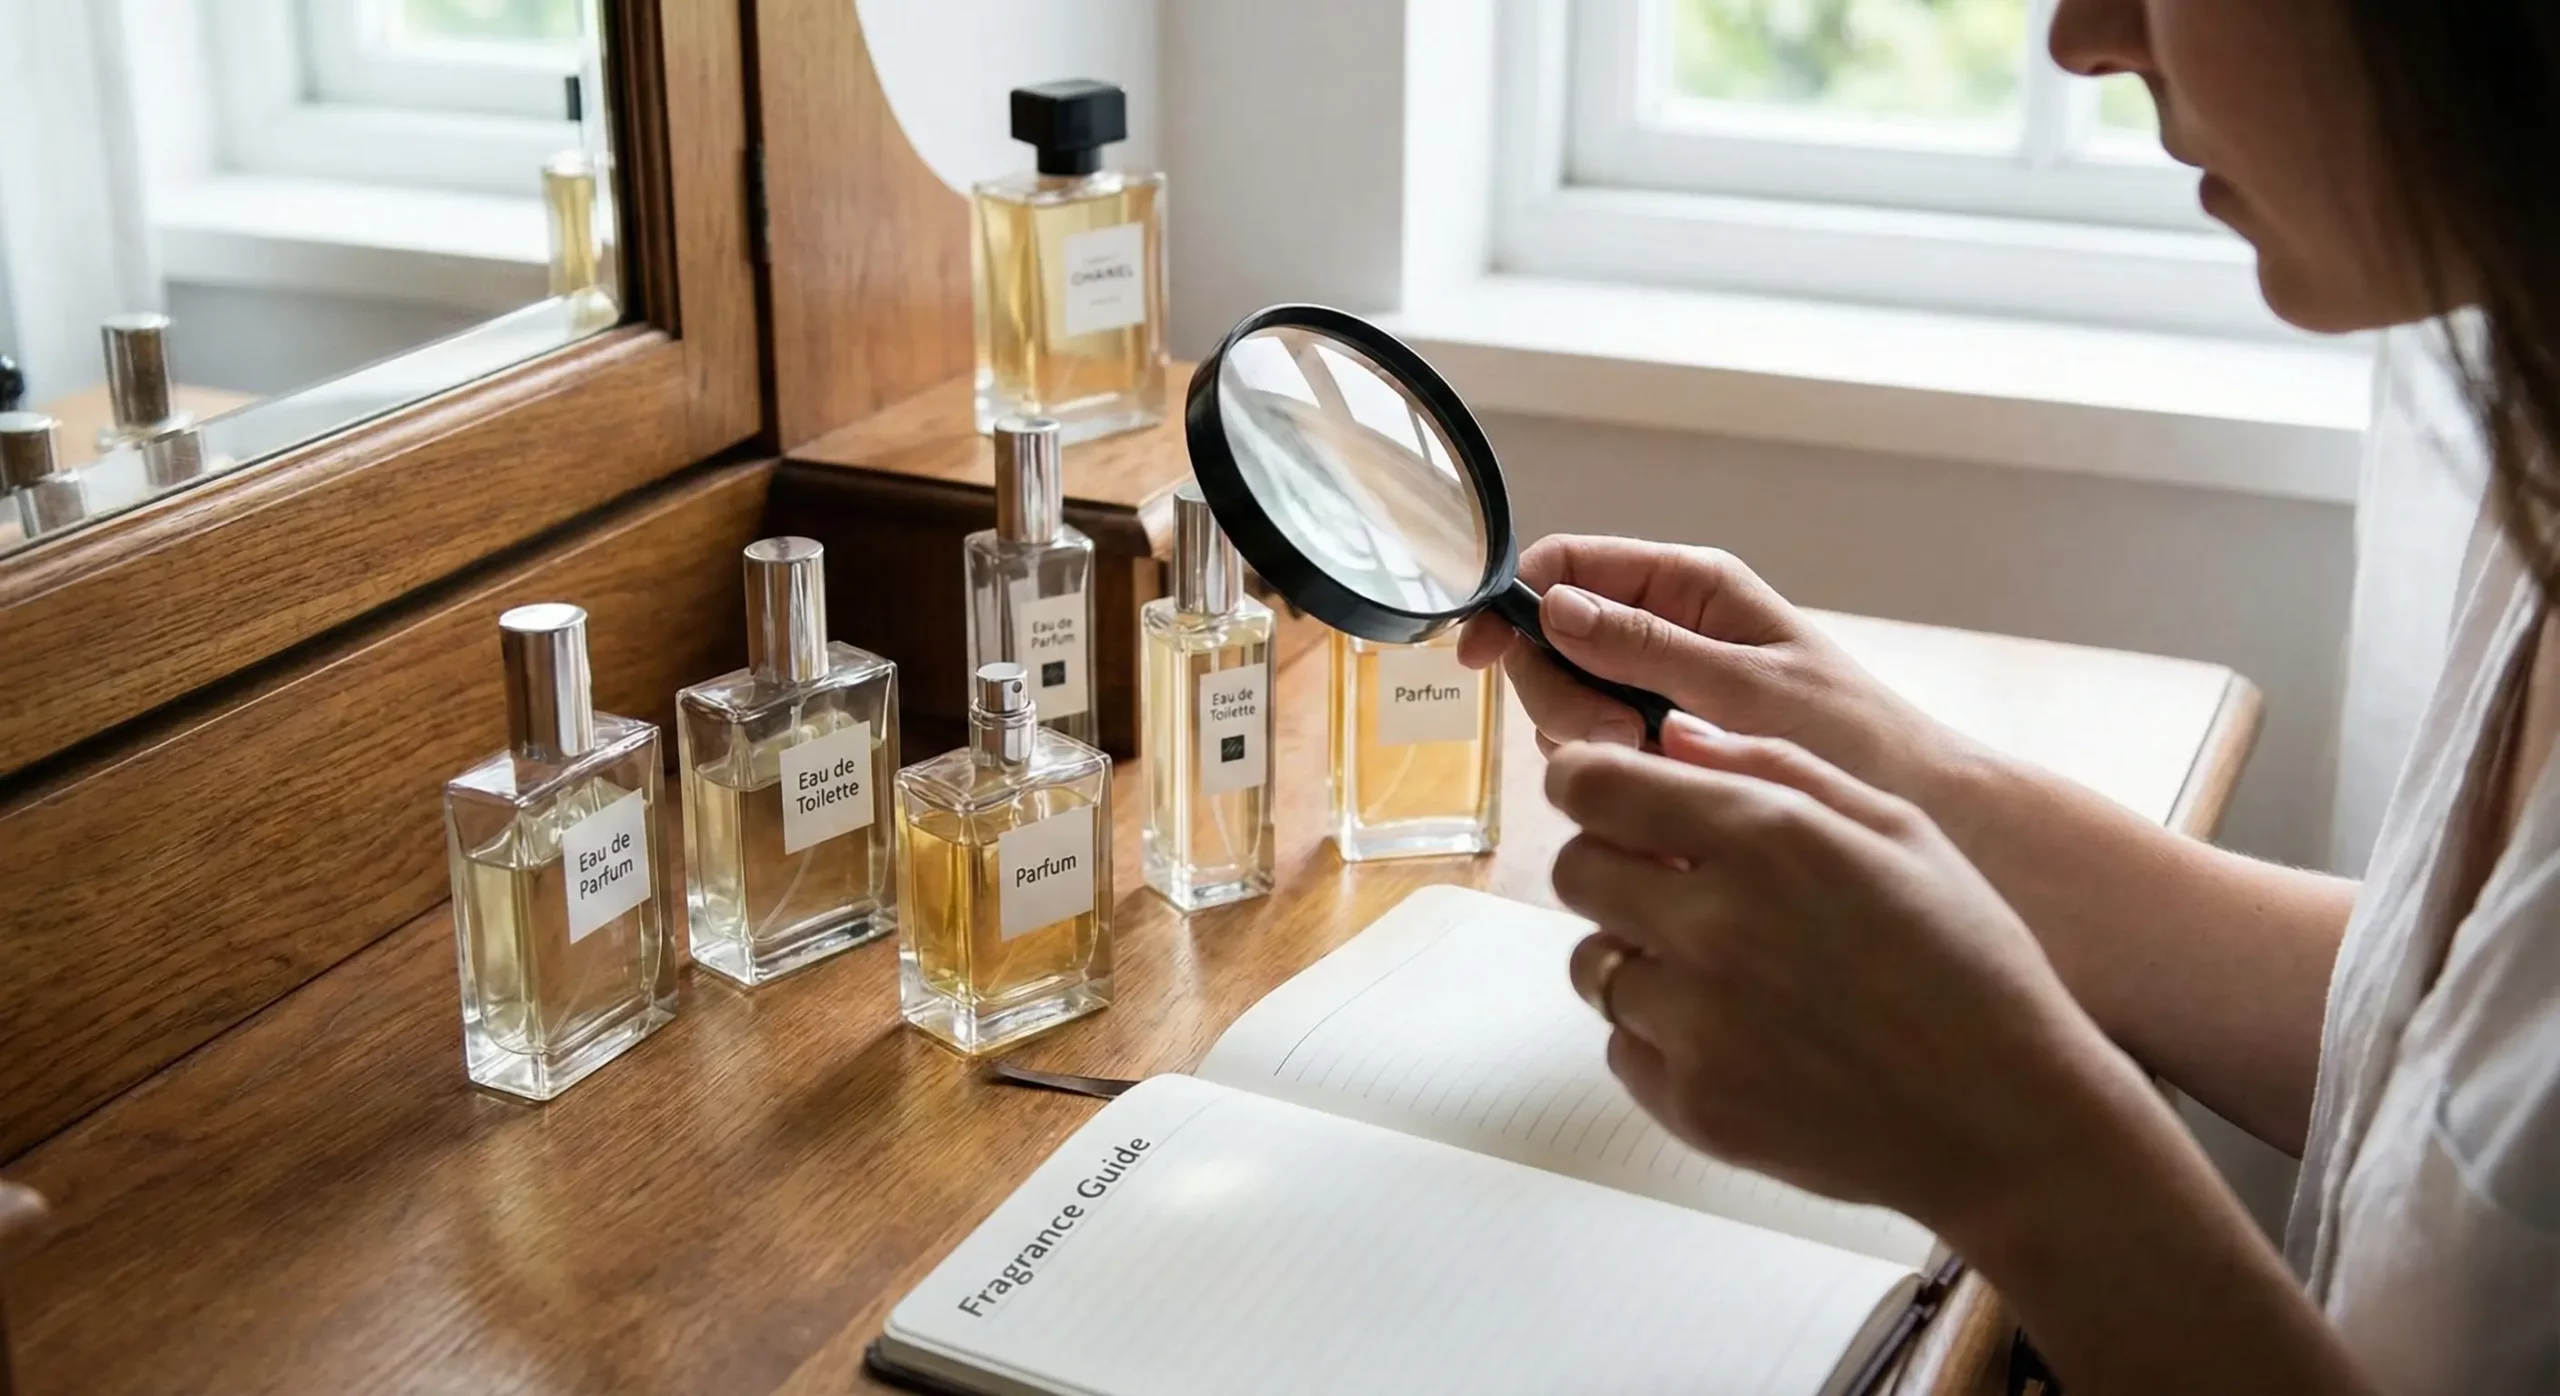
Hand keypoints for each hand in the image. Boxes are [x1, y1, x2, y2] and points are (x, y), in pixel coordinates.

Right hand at [1458, 537, 1959, 806]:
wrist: (1921, 811)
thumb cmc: (1855, 738)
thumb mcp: (1744, 686)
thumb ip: (1645, 646)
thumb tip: (1554, 607)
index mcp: (1691, 586)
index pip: (1567, 567)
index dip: (1512, 601)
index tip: (1477, 653)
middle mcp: (1668, 627)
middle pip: (1552, 638)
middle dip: (1563, 688)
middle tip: (1617, 734)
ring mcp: (1661, 687)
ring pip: (1567, 697)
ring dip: (1586, 735)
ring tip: (1654, 765)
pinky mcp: (1664, 742)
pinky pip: (1597, 745)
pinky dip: (1610, 768)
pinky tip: (1656, 790)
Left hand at [1548, 715, 2148, 1233]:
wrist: (2012, 1123)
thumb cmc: (1971, 965)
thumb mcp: (1902, 831)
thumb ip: (1778, 770)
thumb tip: (1676, 737)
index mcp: (1766, 837)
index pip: (1591, 784)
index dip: (1587, 783)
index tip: (1605, 795)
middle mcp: (1714, 923)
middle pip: (1574, 871)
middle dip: (1612, 866)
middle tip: (1675, 887)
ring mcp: (1695, 1021)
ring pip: (1593, 964)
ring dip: (1638, 958)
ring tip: (1727, 975)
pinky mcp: (1691, 1102)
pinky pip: (1622, 1048)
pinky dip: (1662, 1040)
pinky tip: (1743, 1039)